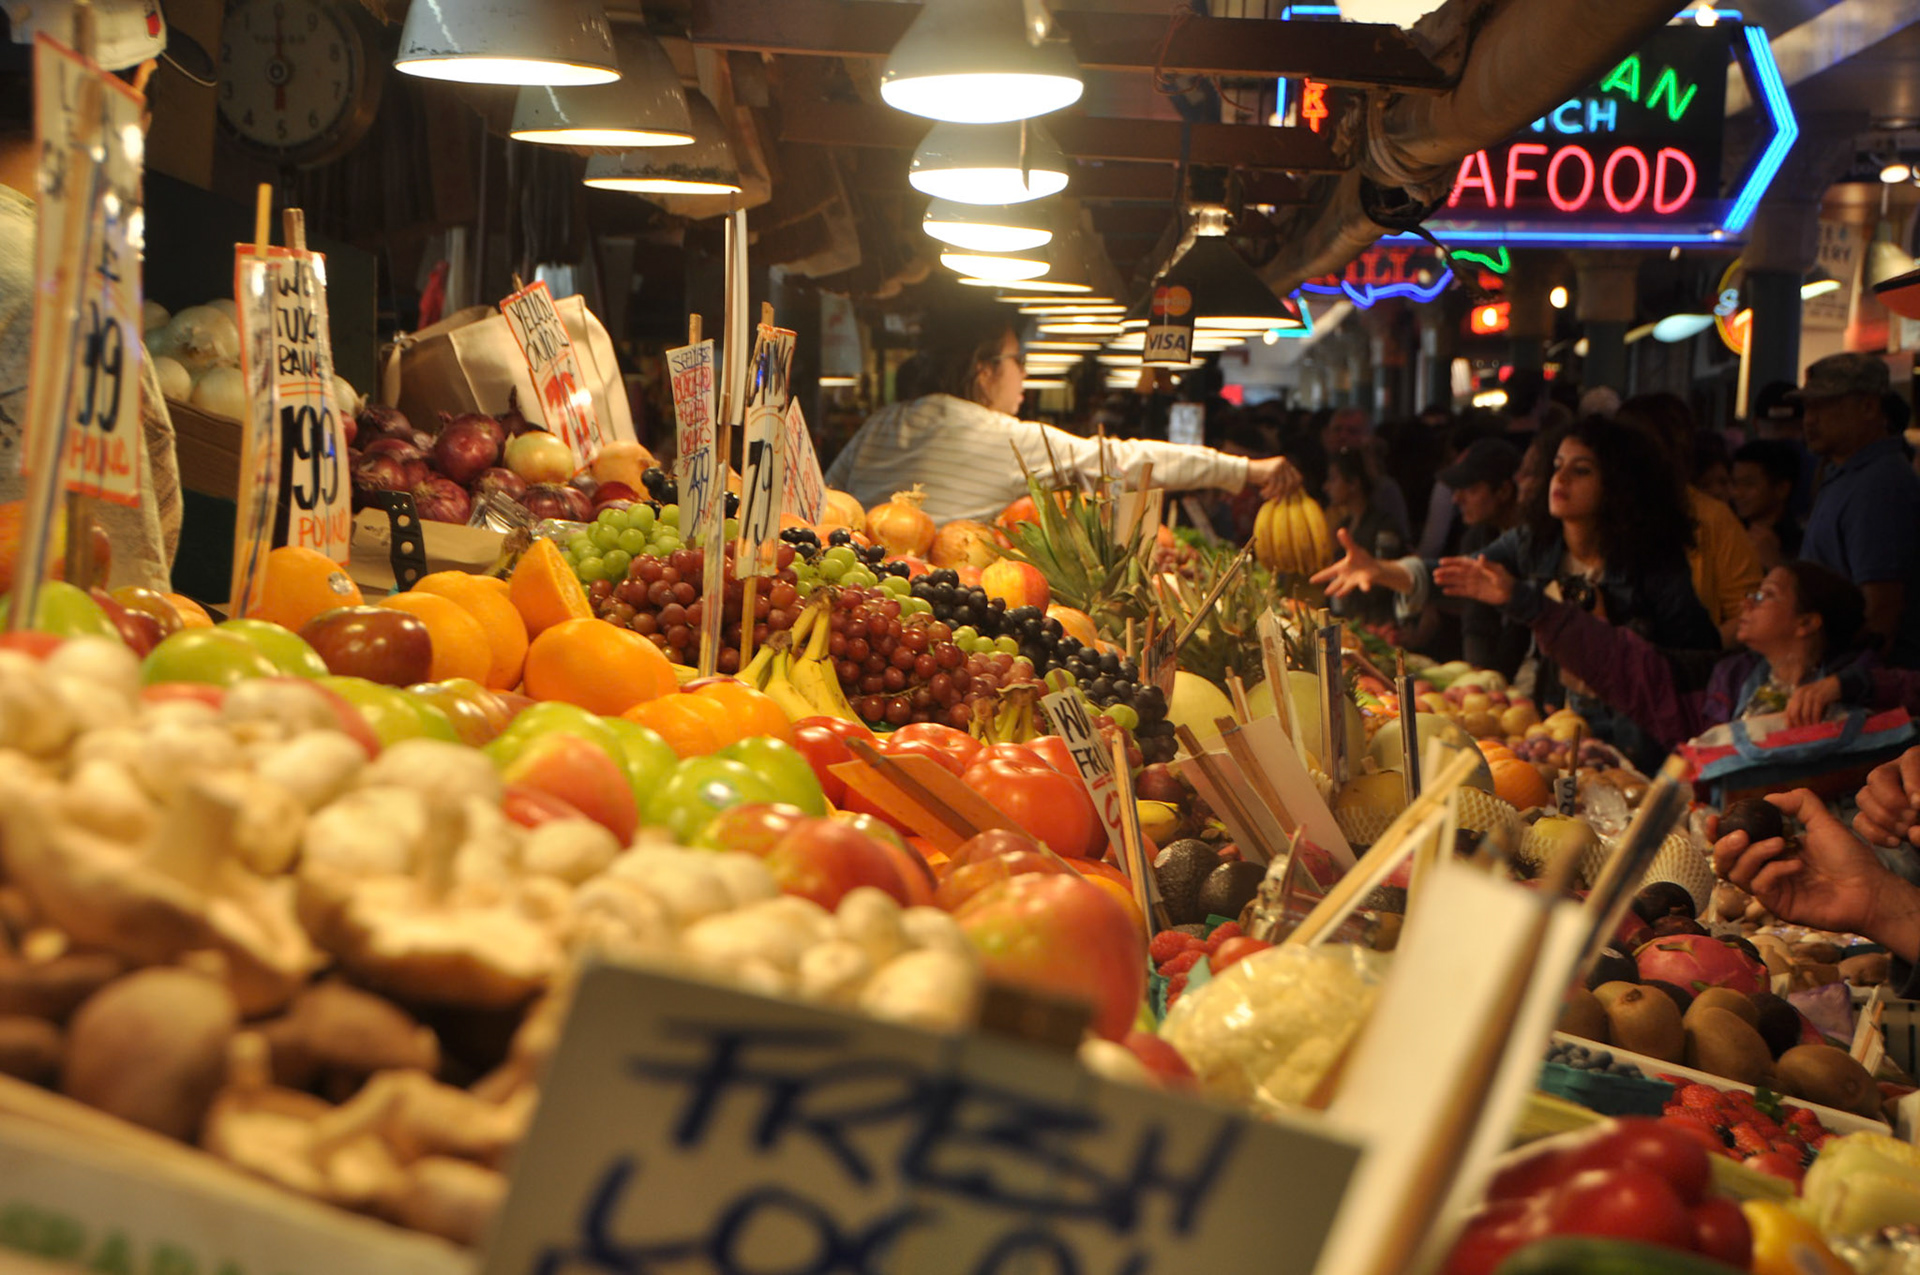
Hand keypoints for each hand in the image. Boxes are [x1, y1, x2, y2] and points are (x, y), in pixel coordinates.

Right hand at [1247, 456, 1302, 500]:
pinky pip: (1274, 487)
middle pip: (1292, 482)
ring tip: (1267, 497)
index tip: (1288, 496)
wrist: (1244, 470)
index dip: (1295, 488)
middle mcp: (1283, 463)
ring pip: (1283, 486)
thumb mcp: (1273, 478)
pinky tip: (1262, 493)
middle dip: (1285, 493)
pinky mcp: (1272, 471)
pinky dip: (1268, 492)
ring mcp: (1278, 466)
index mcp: (1285, 463)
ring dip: (1275, 494)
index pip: (1298, 477)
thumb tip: (1293, 493)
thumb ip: (1282, 482)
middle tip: (1277, 499)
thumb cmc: (1258, 476)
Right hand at [1310, 527, 1389, 597]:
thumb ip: (1347, 541)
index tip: (1311, 580)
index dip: (1320, 577)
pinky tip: (1366, 589)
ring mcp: (1354, 581)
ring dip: (1344, 590)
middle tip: (1326, 593)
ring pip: (1348, 586)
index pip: (1328, 573)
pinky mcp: (1365, 582)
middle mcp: (1346, 576)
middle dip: (1332, 587)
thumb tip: (1341, 530)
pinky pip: (1364, 584)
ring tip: (1338, 595)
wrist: (1373, 568)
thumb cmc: (1361, 559)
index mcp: (1341, 568)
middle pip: (1336, 582)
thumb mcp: (1354, 549)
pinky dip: (1365, 586)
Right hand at [1433, 555, 1514, 606]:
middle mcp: (1473, 574)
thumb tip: (1480, 556)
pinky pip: (1461, 591)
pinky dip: (1453, 591)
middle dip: (1446, 572)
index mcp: (1478, 567)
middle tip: (1435, 573)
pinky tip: (1445, 591)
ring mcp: (1473, 583)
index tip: (1441, 562)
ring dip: (1446, 580)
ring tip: (1436, 581)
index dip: (1452, 561)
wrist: (1511, 595)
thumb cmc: (1506, 580)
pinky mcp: (1474, 593)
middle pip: (1456, 572)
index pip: (1462, 562)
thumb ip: (1488, 565)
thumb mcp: (1498, 572)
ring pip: (1457, 581)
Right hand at [1712, 788, 1904, 940]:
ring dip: (1753, 855)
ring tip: (1780, 844)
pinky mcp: (1778, 906)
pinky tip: (1796, 866)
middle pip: (1724, 862)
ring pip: (1736, 874)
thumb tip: (1768, 798)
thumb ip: (1799, 803)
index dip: (1719, 832)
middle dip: (1725, 846)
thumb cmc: (1849, 858)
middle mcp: (1766, 870)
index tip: (1716, 818)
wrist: (1869, 888)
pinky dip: (1773, 871)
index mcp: (1772, 850)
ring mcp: (1771, 889)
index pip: (1734, 843)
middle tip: (1742, 835)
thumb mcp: (1823, 821)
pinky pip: (1759, 887)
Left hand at [1786, 676, 1841, 727]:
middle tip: (1803, 730)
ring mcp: (1810, 694)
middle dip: (1798, 724)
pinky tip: (1818, 723)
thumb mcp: (1808, 699)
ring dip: (1808, 723)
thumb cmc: (1821, 695)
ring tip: (1812, 728)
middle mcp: (1800, 693)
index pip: (1788, 710)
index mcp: (1796, 694)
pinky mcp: (1820, 696)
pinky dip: (1816, 719)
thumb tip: (1795, 724)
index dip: (1789, 721)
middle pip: (1794, 713)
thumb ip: (1800, 708)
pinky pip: (1815, 711)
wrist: (1834, 684)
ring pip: (1805, 713)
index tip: (1793, 730)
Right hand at [1856, 745, 1919, 848]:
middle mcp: (1896, 772)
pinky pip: (1859, 821)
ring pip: (1863, 797)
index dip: (1913, 783)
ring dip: (1883, 818)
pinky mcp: (1871, 814)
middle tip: (1912, 819)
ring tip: (1906, 831)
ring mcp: (1879, 793)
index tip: (1919, 805)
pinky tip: (1896, 842)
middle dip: (1893, 802)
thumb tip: (1913, 833)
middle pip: (1878, 777)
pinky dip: (1874, 833)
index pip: (1911, 760)